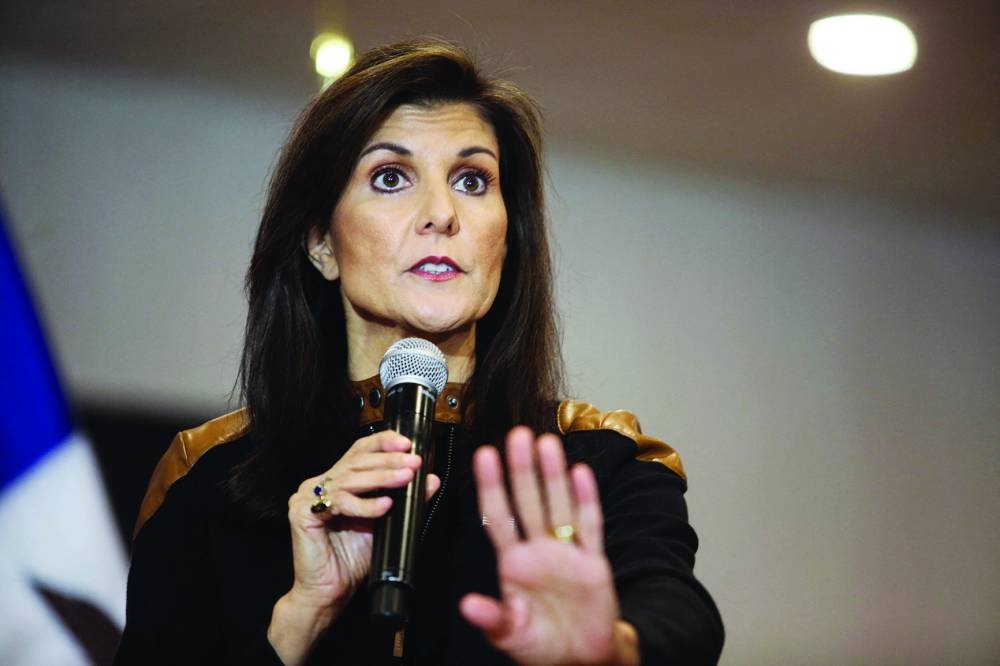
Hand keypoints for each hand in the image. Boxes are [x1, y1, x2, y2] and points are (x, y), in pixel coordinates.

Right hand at [268, 430, 439, 664]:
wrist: (330, 592)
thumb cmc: (352, 559)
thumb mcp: (386, 523)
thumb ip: (406, 500)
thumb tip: (432, 479)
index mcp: (337, 481)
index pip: (359, 451)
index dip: (382, 443)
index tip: (408, 443)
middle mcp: (320, 483)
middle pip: (356, 461)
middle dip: (388, 460)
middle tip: (413, 462)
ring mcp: (307, 496)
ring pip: (349, 478)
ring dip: (382, 477)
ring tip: (406, 478)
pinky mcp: (301, 512)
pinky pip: (339, 503)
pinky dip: (365, 504)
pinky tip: (385, 505)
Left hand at [460, 427, 637, 665]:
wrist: (582, 659)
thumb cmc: (542, 645)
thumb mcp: (511, 634)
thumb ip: (492, 618)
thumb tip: (466, 606)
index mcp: (514, 563)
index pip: (499, 516)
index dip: (490, 486)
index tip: (483, 455)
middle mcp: (538, 550)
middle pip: (528, 501)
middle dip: (521, 469)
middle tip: (516, 435)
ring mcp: (566, 552)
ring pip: (558, 505)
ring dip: (552, 475)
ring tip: (546, 443)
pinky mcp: (593, 561)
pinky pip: (590, 525)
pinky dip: (586, 500)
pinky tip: (581, 473)